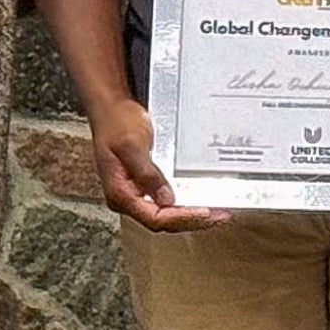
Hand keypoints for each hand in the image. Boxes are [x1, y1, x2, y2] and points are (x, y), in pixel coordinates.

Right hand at [90, 96, 228, 231]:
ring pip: (165, 214)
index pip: (154, 218)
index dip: (181, 218)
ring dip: (190, 215)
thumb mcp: (133, 145)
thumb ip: (148, 174)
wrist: (110, 108)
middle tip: (220, 217)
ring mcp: (135, 193)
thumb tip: (166, 200)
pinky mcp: (142, 185)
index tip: (204, 213)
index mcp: (120, 193)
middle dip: (192, 220)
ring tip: (216, 214)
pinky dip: (183, 204)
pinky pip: (164, 201)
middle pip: (162, 221)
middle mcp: (126, 198)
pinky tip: (198, 202)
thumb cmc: (116, 122)